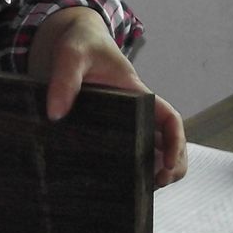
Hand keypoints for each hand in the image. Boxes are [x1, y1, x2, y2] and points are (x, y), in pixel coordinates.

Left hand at [27, 7, 186, 186]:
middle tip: (158, 183)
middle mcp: (139, 111)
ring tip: (144, 190)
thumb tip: (56, 114)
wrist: (75, 41)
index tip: (167, 164)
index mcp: (138, 94)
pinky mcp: (114, 129)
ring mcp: (128, 121)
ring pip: (156, 149)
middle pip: (170, 140)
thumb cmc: (80, 44)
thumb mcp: (71, 55)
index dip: (176, 142)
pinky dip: (135, 169)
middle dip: (173, 164)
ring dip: (157, 170)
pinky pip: (132, 150)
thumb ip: (65, 80)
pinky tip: (123, 184)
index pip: (170, 119)